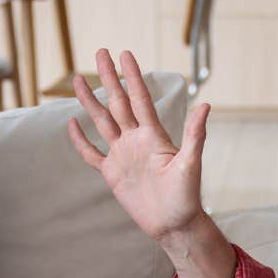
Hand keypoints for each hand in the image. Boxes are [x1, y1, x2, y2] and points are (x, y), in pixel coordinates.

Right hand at [66, 49, 212, 243]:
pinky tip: (72, 123)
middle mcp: (136, 140)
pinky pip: (92, 153)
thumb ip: (195, 135)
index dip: (132, 76)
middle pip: (118, 102)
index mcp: (153, 135)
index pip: (140, 99)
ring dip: (90, 101)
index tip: (125, 54)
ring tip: (78, 80)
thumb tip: (205, 105)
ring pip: (102, 122)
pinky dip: (81, 140)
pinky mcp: (112, 173)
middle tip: (100, 52)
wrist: (174, 224)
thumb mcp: (191, 164)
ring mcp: (122, 155)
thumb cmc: (187, 197)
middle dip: (109, 78)